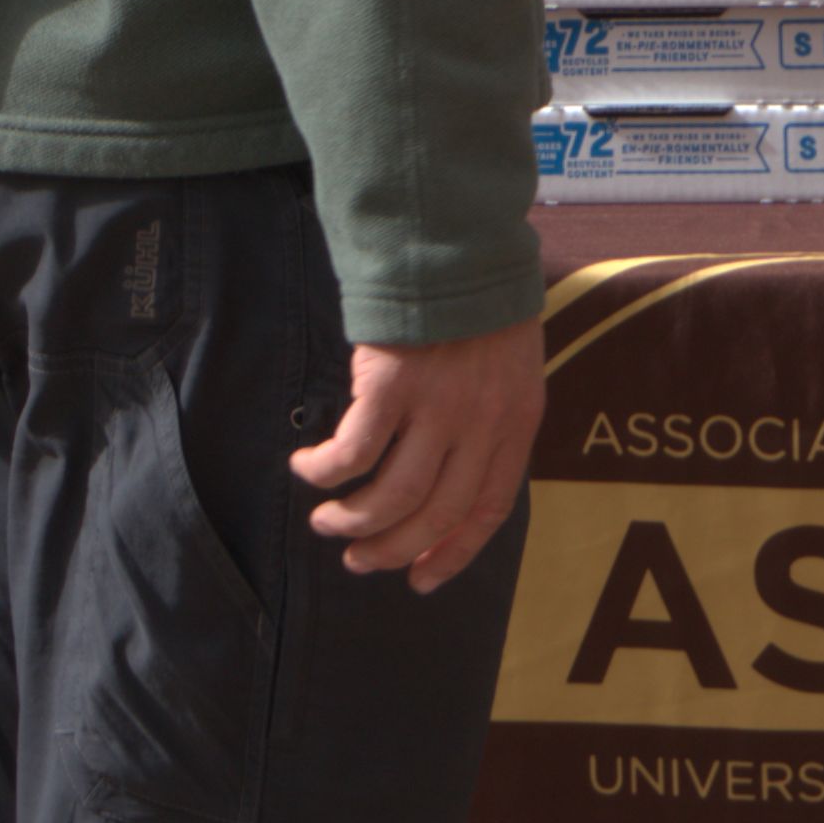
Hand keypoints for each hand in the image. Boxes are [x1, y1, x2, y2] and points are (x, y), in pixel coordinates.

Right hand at [293, 320, 545, 589]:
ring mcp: (437, 410)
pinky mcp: (390, 389)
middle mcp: (481, 426)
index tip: (420, 579)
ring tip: (325, 520)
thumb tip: (453, 473)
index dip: (453, 552)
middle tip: (357, 558)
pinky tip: (306, 467)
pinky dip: (324, 472)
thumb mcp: (509, 366)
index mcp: (516, 423)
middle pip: (434, 514)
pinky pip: (350, 455)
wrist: (457, 244)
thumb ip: (489, 419)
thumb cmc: (478, 303)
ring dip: (351, 519)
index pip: (489, 509)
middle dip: (391, 548)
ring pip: (390, 498)